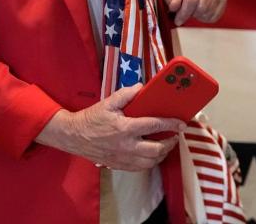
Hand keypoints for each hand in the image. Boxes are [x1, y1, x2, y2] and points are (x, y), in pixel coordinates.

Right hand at [36, 85, 183, 170]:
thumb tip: (141, 87)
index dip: (171, 124)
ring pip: (151, 161)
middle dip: (170, 142)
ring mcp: (123, 158)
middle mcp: (126, 146)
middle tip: (175, 135)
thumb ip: (126, 94)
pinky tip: (152, 154)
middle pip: (157, 149)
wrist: (74, 136)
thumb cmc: (91, 118)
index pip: (154, 125)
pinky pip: (141, 168)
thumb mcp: (108, 102)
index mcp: (125, 128)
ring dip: (163, 153)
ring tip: (166, 144)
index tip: (181, 123)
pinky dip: (151, 161)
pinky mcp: (120, 165)